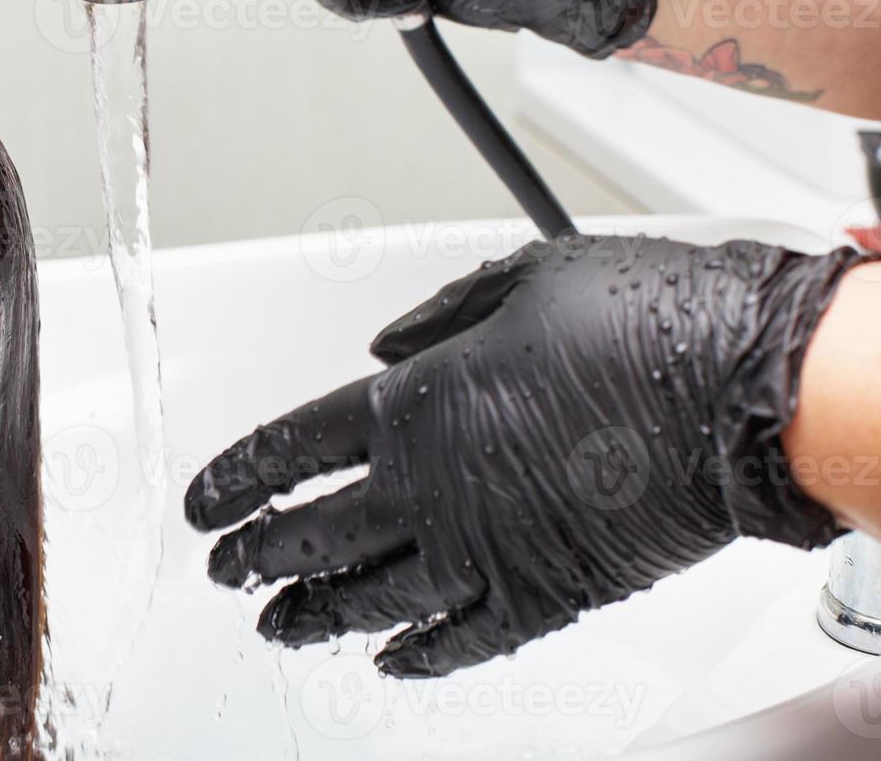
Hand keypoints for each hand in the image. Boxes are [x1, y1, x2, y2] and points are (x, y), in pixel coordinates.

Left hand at [186, 234, 868, 676]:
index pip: (290, 449)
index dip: (236, 479)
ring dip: (314, 613)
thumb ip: (438, 317)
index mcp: (415, 402)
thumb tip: (383, 348)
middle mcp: (430, 485)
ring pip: (369, 595)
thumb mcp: (520, 280)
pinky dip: (420, 655)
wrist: (738, 389)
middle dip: (255, 554)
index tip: (204, 502)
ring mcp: (482, 549)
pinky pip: (462, 640)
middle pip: (312, 533)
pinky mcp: (545, 595)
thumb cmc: (639, 319)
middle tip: (223, 571)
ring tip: (275, 626)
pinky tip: (389, 662)